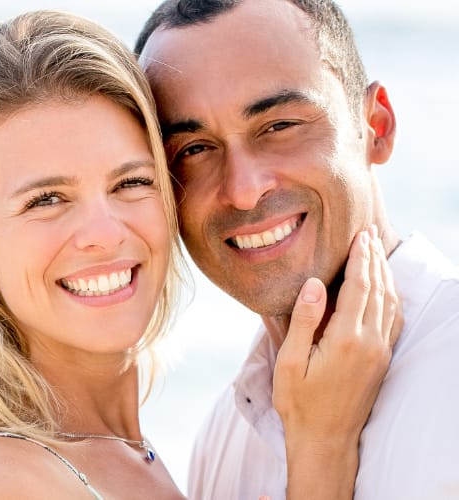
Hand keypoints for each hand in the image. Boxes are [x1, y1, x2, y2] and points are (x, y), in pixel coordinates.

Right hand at [273, 227, 401, 498]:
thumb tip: (315, 283)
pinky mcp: (382, 361)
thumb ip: (304, 320)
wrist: (325, 439)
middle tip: (370, 234)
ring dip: (385, 275)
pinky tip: (386, 289)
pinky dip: (392, 297)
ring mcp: (380, 352)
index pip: (358, 287)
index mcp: (345, 339)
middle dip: (374, 259)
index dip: (360, 259)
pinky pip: (393, 320)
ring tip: (377, 253)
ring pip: (390, 303)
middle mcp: (370, 342)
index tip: (361, 236)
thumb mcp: (291, 362)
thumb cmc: (300, 402)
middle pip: (378, 290)